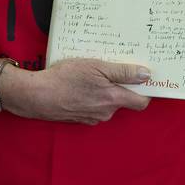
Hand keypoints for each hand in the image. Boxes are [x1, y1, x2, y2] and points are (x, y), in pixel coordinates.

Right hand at [3, 58, 150, 124]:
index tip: (145, 77)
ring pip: (108, 103)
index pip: (141, 102)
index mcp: (113, 99)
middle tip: (113, 67)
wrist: (37, 96)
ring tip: (93, 73)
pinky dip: (92, 96)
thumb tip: (146, 75)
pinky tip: (81, 85)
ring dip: (105, 90)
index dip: (146, 90)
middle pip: (124, 100)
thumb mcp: (96, 67)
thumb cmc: (66, 78)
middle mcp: (106, 112)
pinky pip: (94, 106)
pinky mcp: (81, 118)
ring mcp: (92, 117)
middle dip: (121, 85)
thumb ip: (123, 72)